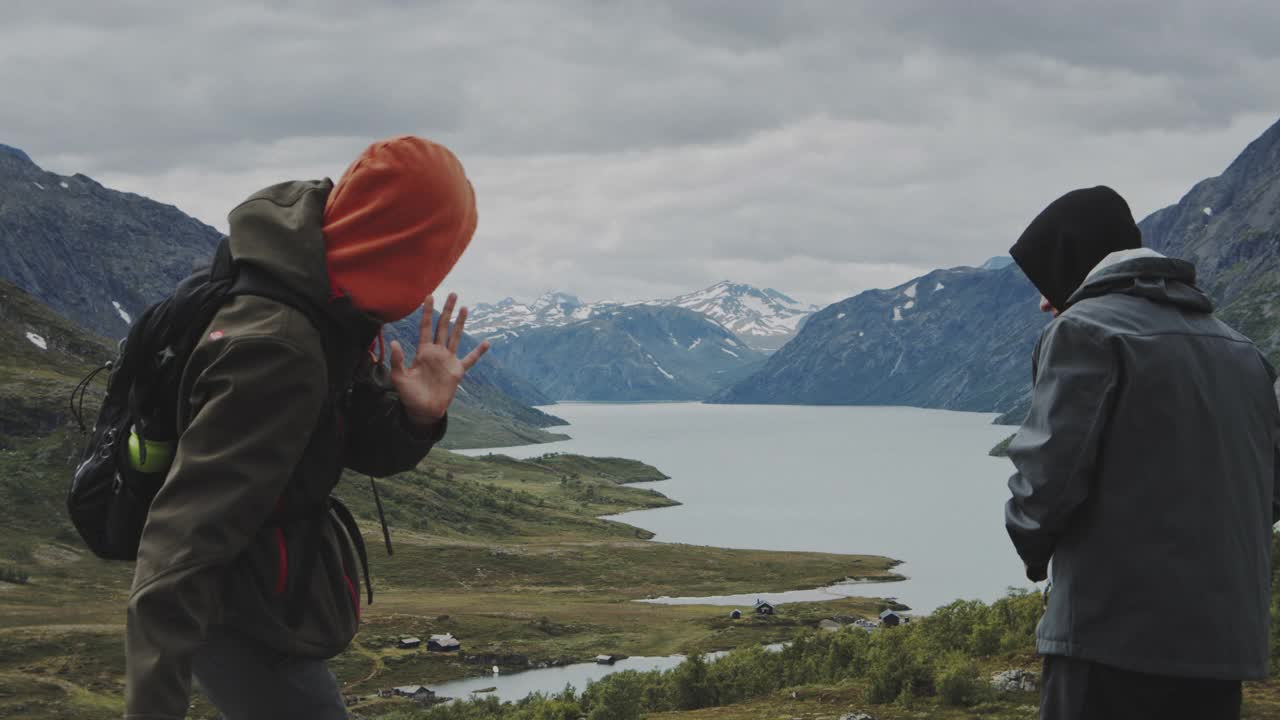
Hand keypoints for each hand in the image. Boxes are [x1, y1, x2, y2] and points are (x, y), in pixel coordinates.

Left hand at [389, 293, 488, 427]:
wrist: (423, 410)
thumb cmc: (409, 395)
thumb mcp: (399, 377)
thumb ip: (397, 360)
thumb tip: (394, 342)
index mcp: (423, 351)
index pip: (426, 327)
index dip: (427, 312)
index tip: (429, 296)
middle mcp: (437, 352)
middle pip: (443, 327)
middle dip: (448, 311)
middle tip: (453, 294)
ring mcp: (448, 360)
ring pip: (456, 337)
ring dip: (460, 323)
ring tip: (466, 308)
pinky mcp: (457, 371)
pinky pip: (470, 360)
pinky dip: (478, 352)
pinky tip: (486, 343)